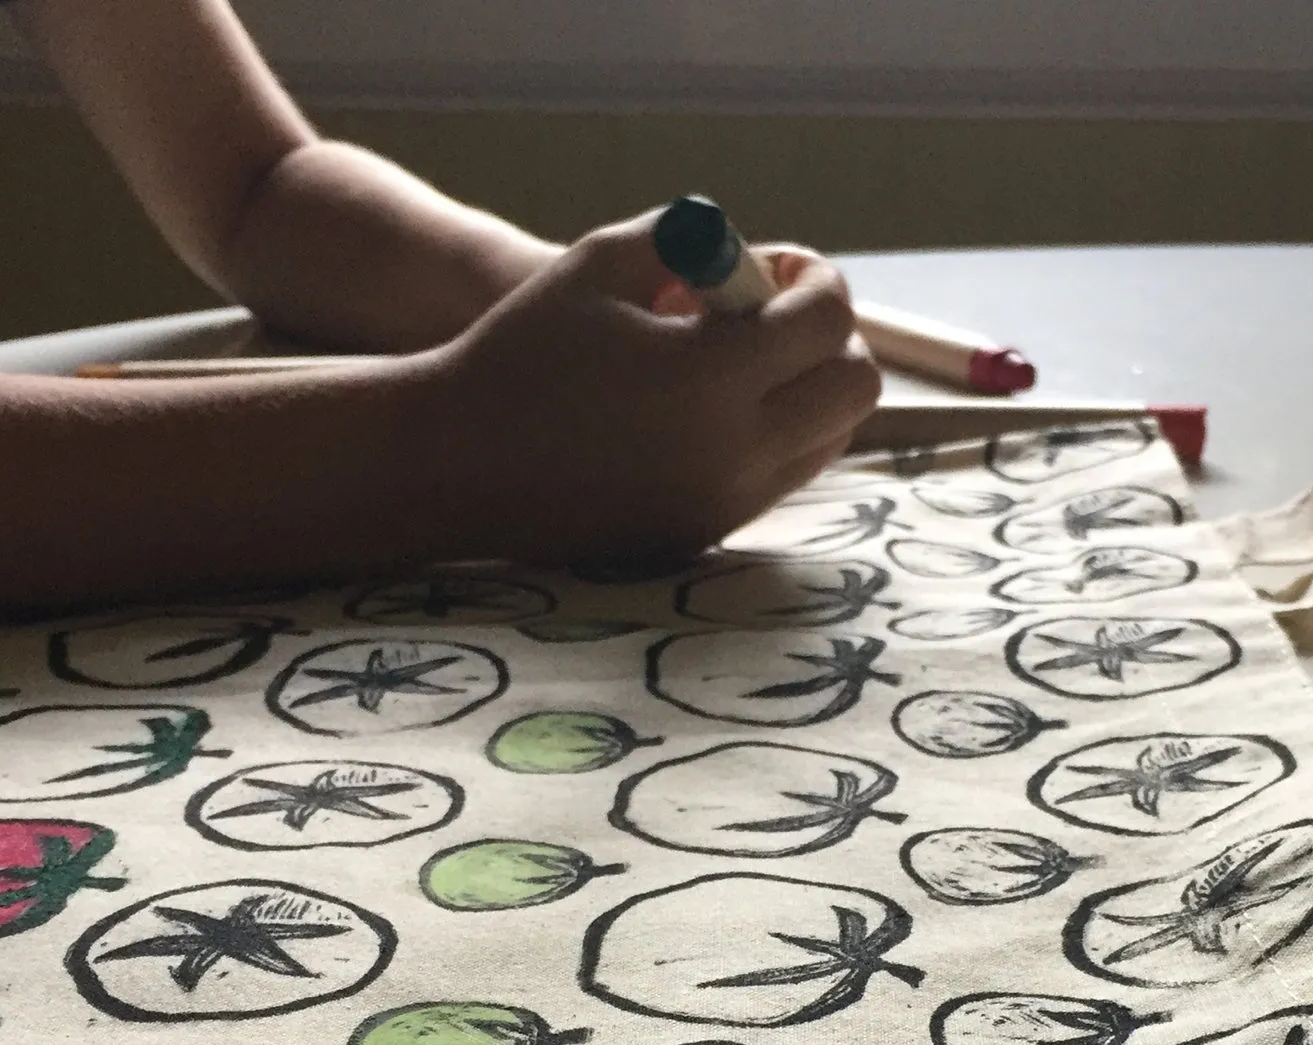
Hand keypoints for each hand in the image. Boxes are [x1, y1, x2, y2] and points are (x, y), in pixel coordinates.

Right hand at [405, 210, 879, 567]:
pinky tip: (709, 408)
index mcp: (708, 377)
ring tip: (736, 362)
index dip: (817, 279)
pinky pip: (782, 475)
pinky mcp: (707, 533)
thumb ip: (695, 241)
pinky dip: (773, 432)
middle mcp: (732, 452)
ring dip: (806, 387)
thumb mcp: (600, 262)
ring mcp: (725, 502)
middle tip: (776, 316)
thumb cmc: (521, 350)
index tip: (778, 268)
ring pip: (828, 438)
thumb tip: (764, 260)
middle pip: (855, 388)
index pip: (829, 321)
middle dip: (830, 338)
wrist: (457, 464)